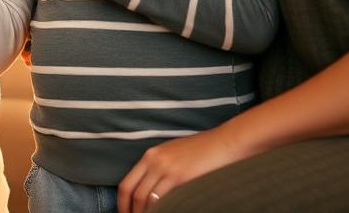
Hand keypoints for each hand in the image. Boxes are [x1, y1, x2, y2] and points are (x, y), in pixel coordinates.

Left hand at [118, 127, 244, 212]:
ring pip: (144, 199)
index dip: (122, 204)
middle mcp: (154, 160)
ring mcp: (166, 168)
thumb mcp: (174, 154)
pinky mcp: (180, 177)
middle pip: (132, 193)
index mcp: (151, 154)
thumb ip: (160, 168)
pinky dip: (159, 210)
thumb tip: (151, 191)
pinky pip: (162, 200)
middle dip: (130, 212)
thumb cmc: (204, 151)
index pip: (127, 184)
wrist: (226, 142)